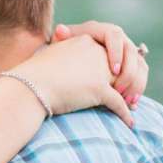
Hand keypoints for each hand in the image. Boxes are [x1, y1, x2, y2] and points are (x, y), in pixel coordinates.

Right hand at [18, 33, 133, 122]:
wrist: (29, 86)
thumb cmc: (35, 75)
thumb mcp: (53, 56)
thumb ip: (67, 56)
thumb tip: (72, 65)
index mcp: (86, 40)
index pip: (113, 50)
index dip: (121, 65)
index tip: (119, 79)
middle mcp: (95, 52)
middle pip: (125, 65)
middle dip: (132, 81)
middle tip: (133, 96)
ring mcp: (98, 71)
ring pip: (126, 83)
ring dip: (131, 96)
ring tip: (132, 106)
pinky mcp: (99, 89)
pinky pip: (119, 103)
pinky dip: (125, 114)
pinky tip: (129, 122)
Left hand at [53, 19, 148, 109]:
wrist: (69, 65)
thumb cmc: (64, 55)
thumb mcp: (61, 46)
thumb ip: (62, 39)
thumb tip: (60, 30)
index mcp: (100, 30)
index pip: (114, 35)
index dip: (116, 52)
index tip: (114, 70)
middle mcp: (117, 38)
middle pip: (131, 50)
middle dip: (128, 72)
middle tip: (118, 90)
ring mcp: (126, 51)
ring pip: (140, 63)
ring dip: (136, 83)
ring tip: (127, 100)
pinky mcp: (131, 65)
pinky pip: (141, 75)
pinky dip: (138, 89)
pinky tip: (132, 103)